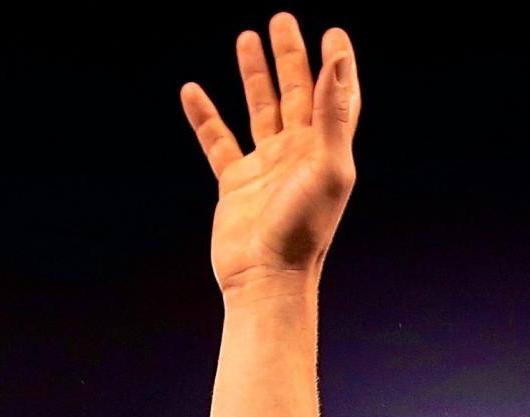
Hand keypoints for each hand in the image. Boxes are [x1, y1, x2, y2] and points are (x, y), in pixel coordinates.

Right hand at [181, 15, 359, 294]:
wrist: (266, 278)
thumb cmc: (304, 229)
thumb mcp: (327, 165)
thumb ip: (333, 112)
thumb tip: (337, 60)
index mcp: (327, 150)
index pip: (337, 97)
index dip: (337, 67)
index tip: (332, 34)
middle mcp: (298, 155)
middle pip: (297, 94)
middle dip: (290, 57)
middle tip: (282, 21)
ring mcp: (266, 168)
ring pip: (260, 110)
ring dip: (255, 75)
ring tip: (246, 37)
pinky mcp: (235, 184)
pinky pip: (217, 141)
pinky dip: (205, 116)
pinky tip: (192, 90)